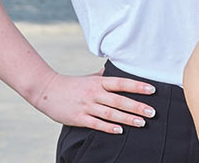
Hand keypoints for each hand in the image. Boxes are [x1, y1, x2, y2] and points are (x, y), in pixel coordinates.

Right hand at [27, 69, 156, 133]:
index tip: (152, 90)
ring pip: (110, 113)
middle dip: (137, 106)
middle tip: (152, 111)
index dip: (137, 86)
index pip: (121, 83)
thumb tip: (118, 68)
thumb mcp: (90, 78)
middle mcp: (94, 93)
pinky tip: (120, 130)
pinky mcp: (79, 118)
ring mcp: (86, 106)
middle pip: (119, 100)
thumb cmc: (72, 85)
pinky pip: (96, 124)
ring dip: (127, 118)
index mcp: (99, 82)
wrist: (47, 91)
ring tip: (141, 122)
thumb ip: (105, 76)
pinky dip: (108, 127)